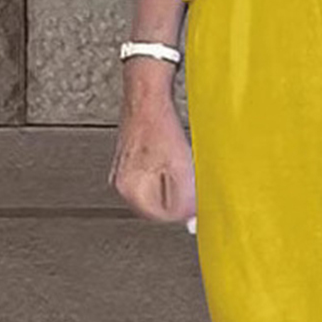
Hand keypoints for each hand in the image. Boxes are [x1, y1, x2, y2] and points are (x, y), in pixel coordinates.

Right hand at [109, 70, 195, 224]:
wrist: (147, 97)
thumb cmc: (160, 125)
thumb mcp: (181, 167)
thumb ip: (187, 199)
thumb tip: (192, 224)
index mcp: (130, 190)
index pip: (164, 218)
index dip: (185, 210)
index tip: (198, 198)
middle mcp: (122, 185)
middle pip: (159, 208)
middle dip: (179, 199)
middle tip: (194, 183)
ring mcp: (123, 174)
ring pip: (157, 193)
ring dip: (174, 187)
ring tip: (184, 168)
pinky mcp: (130, 163)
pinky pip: (153, 179)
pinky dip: (167, 175)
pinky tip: (175, 161)